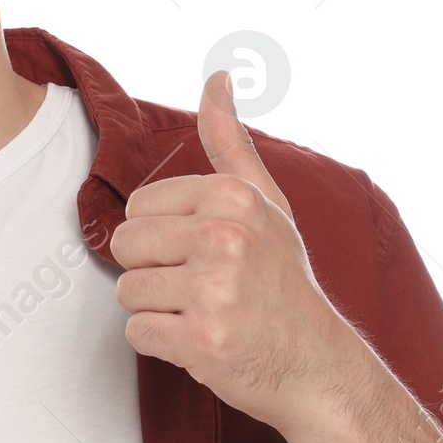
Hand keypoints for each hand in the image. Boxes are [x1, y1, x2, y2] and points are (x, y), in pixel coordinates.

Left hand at [110, 70, 364, 432]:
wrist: (317, 364)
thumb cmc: (283, 283)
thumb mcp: (266, 204)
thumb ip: (230, 144)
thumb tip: (217, 78)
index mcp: (233, 197)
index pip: (138, 208)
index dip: (162, 238)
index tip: (204, 256)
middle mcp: (226, 237)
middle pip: (125, 247)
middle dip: (152, 273)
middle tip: (200, 289)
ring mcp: (215, 291)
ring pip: (128, 293)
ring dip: (157, 311)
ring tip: (203, 314)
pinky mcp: (202, 341)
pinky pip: (138, 333)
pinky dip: (161, 345)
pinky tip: (201, 342)